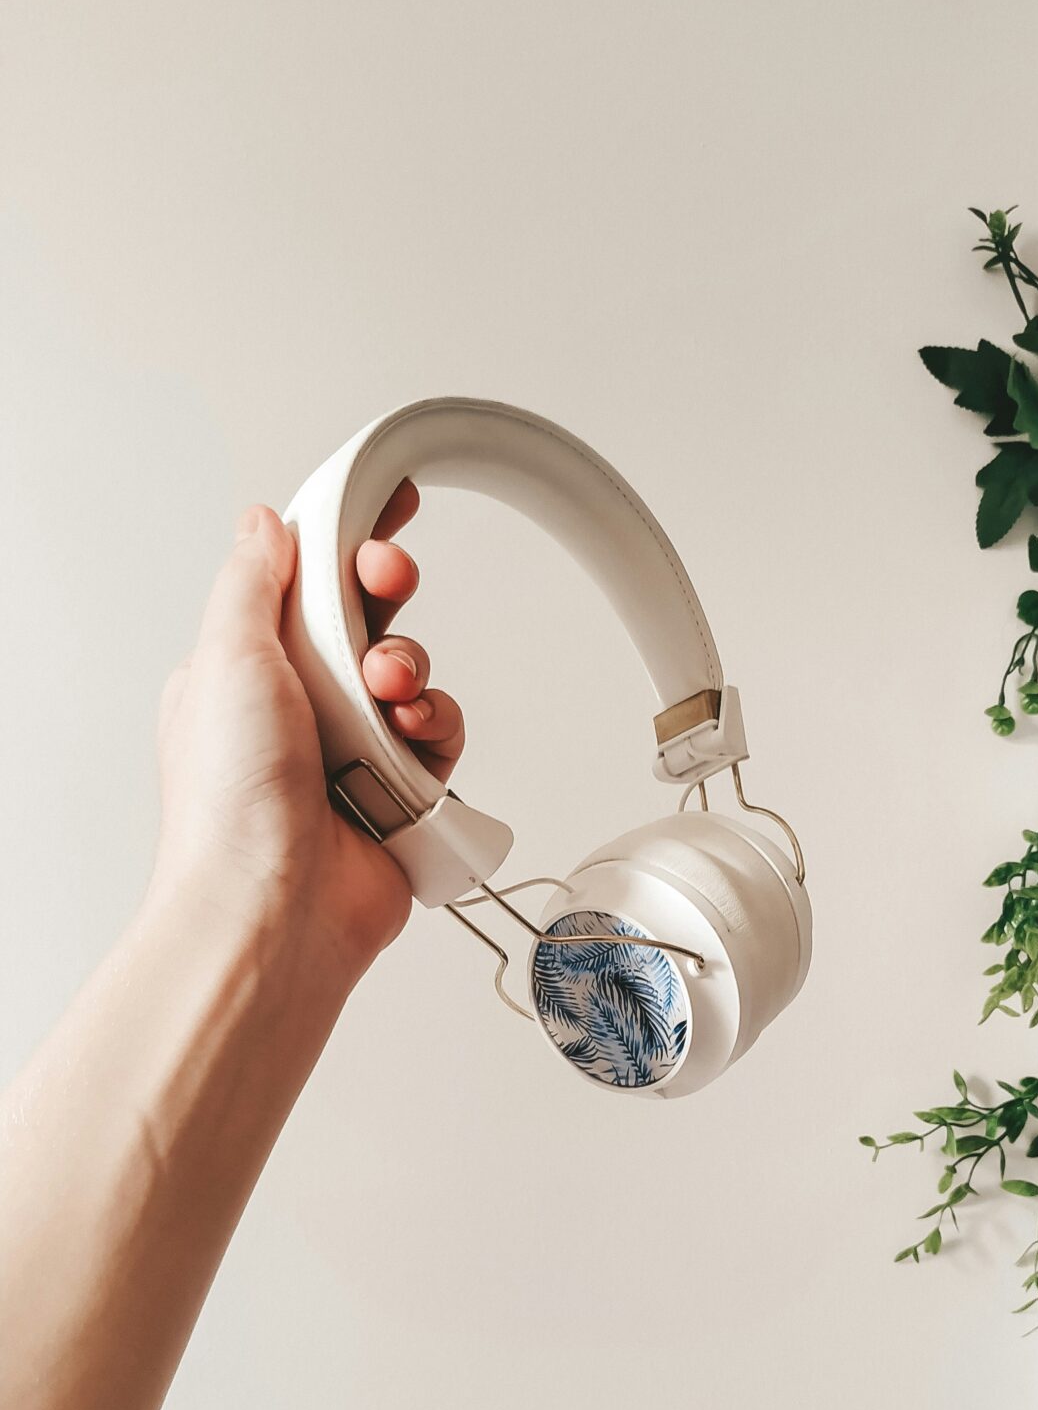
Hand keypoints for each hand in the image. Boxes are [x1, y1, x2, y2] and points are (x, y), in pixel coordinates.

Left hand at [146, 481, 461, 985]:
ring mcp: (348, 749)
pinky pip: (439, 735)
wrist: (273, 908)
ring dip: (408, 667)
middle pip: (362, 616)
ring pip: (408, 671)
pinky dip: (435, 729)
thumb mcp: (226, 657)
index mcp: (244, 668)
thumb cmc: (231, 804)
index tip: (384, 501)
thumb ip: (250, 581)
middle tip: (388, 575)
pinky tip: (413, 739)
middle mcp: (297, 705)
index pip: (300, 579)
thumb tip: (261, 525)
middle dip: (383, 590)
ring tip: (385, 692)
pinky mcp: (397, 792)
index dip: (344, 536)